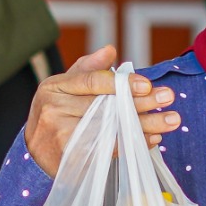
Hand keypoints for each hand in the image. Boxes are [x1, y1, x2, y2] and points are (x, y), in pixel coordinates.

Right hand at [24, 45, 176, 174]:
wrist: (35, 151)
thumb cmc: (57, 115)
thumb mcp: (66, 87)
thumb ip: (88, 69)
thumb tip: (110, 50)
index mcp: (55, 86)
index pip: (91, 81)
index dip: (121, 83)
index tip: (147, 84)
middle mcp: (54, 108)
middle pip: (106, 105)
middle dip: (141, 103)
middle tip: (168, 98)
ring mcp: (60, 133)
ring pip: (110, 128)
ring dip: (144, 125)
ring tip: (170, 121)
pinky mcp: (70, 155)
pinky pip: (108, 149)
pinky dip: (132, 143)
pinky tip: (151, 138)